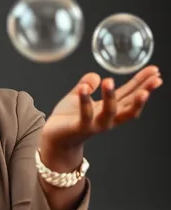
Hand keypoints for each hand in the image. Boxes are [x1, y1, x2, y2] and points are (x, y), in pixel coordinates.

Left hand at [41, 65, 162, 149]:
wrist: (53, 138)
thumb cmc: (67, 118)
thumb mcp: (77, 96)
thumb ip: (87, 85)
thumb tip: (96, 75)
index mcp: (108, 108)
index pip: (129, 94)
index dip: (142, 83)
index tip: (155, 71)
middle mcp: (107, 118)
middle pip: (129, 104)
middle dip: (143, 92)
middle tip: (155, 79)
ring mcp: (95, 124)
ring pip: (110, 111)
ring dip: (110, 97)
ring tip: (109, 80)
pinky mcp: (81, 128)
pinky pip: (85, 115)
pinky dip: (84, 101)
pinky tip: (84, 88)